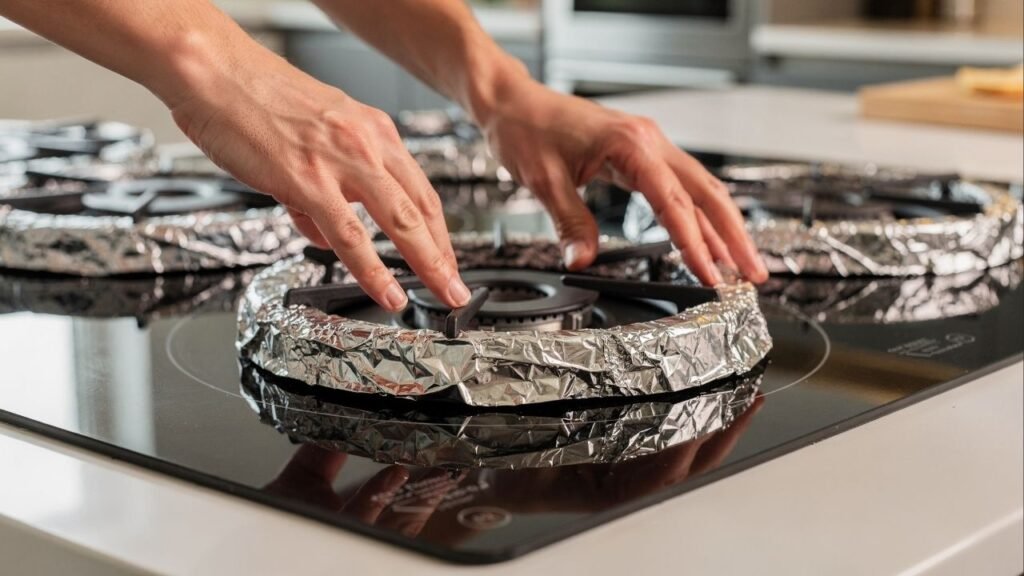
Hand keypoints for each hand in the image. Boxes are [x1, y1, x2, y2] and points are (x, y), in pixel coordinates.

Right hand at [167, 44, 469, 310]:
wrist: (215, 72)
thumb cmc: (254, 98)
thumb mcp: (311, 136)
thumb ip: (326, 187)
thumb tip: (327, 232)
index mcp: (372, 130)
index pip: (420, 189)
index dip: (439, 230)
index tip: (446, 258)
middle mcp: (367, 143)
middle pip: (423, 208)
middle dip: (446, 254)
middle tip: (457, 287)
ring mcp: (341, 162)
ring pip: (401, 223)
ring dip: (427, 265)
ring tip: (442, 295)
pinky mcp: (309, 181)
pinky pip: (350, 237)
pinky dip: (373, 271)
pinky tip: (387, 293)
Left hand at [477, 79, 767, 285]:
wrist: (512, 101)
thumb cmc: (526, 129)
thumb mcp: (543, 181)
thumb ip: (570, 223)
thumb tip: (583, 261)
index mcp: (630, 145)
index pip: (674, 202)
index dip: (695, 243)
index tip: (710, 275)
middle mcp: (649, 141)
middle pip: (707, 192)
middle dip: (734, 236)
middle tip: (754, 274)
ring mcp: (648, 145)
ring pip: (700, 188)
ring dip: (723, 227)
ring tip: (743, 265)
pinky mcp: (640, 153)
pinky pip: (680, 186)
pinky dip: (698, 215)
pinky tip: (707, 240)